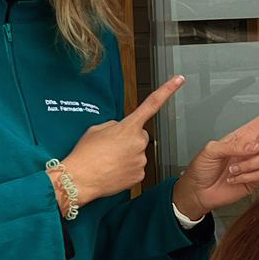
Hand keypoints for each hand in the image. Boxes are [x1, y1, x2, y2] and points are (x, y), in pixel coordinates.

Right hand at [59, 75, 185, 206]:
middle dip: (129, 139)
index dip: (167, 90)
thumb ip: (115, 126)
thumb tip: (122, 131)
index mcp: (129, 126)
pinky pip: (136, 168)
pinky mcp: (139, 175)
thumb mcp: (97, 129)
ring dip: (126, 155)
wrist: (79, 179)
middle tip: (110, 147)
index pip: (152, 104)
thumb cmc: (85, 154)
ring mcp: (141, 160)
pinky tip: (113, 170)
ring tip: (109, 160)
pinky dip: (126, 169)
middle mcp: (139, 142)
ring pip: (137, 153)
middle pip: (140, 136)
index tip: (179, 80)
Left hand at [171, 96, 258, 221]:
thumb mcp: (211, 150)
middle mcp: (251, 148)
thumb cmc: (201, 168)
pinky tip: (232, 178)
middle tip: (247, 150)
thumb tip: (253, 147)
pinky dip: (243, 177)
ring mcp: (253, 164)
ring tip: (230, 169)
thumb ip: (232, 146)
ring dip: (246, 165)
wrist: (199, 191)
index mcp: (242, 136)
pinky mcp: (254, 180)